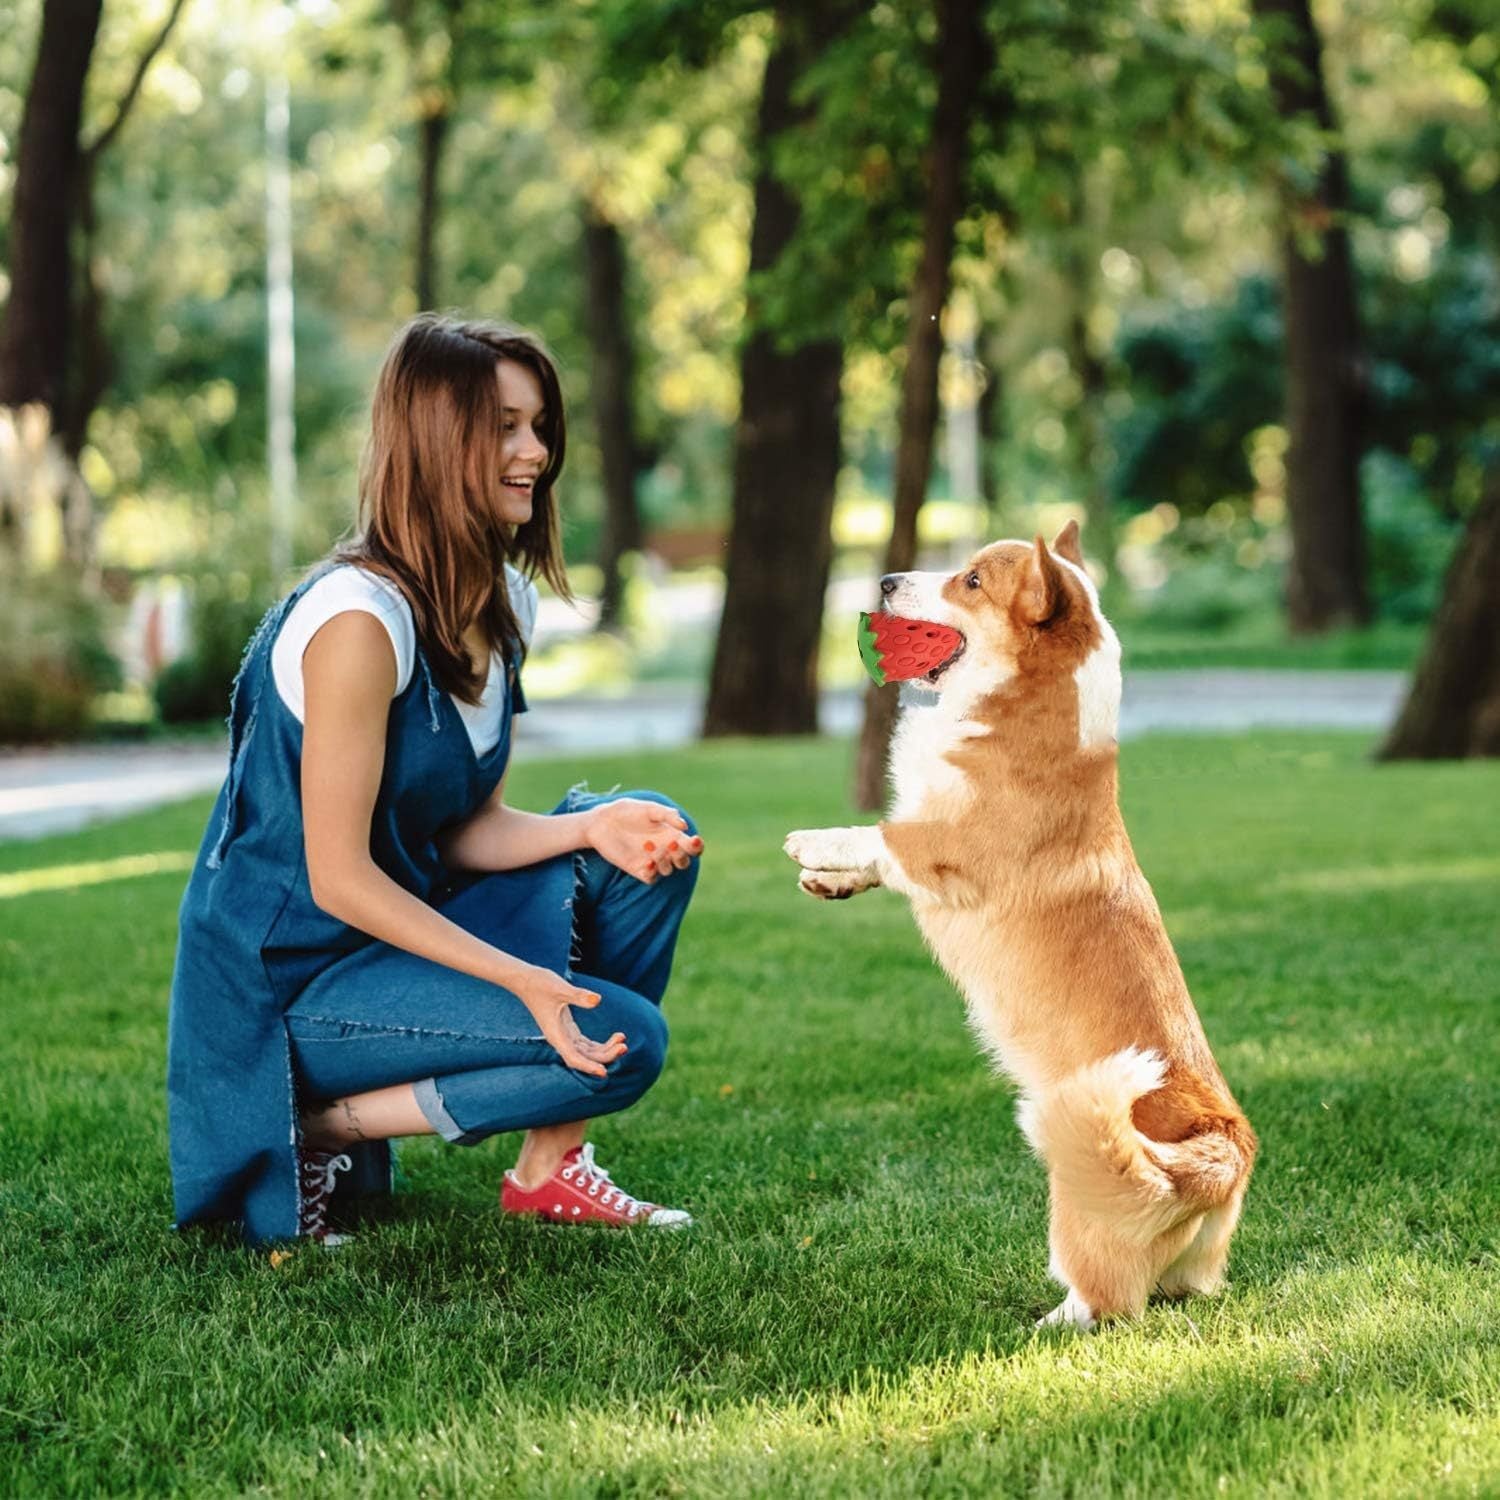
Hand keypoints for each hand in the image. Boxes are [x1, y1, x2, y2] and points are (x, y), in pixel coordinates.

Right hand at [513, 964, 626, 1077]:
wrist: (526, 980)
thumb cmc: (540, 983)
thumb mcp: (560, 988)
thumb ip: (578, 995)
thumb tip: (597, 1000)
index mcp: (555, 1035)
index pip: (573, 1058)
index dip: (588, 1066)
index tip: (604, 1072)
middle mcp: (559, 1039)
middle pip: (584, 1057)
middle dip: (605, 1055)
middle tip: (624, 1046)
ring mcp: (564, 1035)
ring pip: (587, 1052)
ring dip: (605, 1050)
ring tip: (622, 1040)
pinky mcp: (567, 1029)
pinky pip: (586, 1044)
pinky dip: (600, 1044)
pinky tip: (614, 1038)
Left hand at [585, 798, 703, 883]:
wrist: (601, 822)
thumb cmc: (626, 811)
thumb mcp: (647, 808)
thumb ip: (666, 814)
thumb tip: (684, 826)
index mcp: (670, 834)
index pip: (691, 846)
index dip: (697, 846)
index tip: (694, 840)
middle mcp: (664, 850)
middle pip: (684, 862)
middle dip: (682, 856)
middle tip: (671, 845)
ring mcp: (651, 861)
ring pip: (668, 870)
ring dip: (664, 861)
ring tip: (650, 846)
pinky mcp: (638, 869)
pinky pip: (651, 878)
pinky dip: (652, 872)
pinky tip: (647, 862)